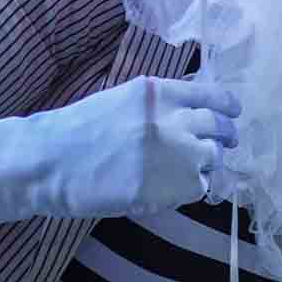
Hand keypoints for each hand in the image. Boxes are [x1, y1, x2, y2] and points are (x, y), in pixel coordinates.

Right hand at [0, 76, 239, 222]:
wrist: (48, 162)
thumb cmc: (76, 132)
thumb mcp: (121, 101)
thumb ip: (158, 106)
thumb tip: (191, 115)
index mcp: (158, 93)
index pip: (210, 95)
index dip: (226, 106)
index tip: (233, 112)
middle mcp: (172, 118)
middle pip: (218, 127)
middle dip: (225, 136)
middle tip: (225, 143)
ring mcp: (174, 152)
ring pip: (211, 158)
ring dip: (204, 164)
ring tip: (187, 170)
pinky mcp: (168, 185)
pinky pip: (197, 187)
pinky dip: (189, 188)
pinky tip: (169, 188)